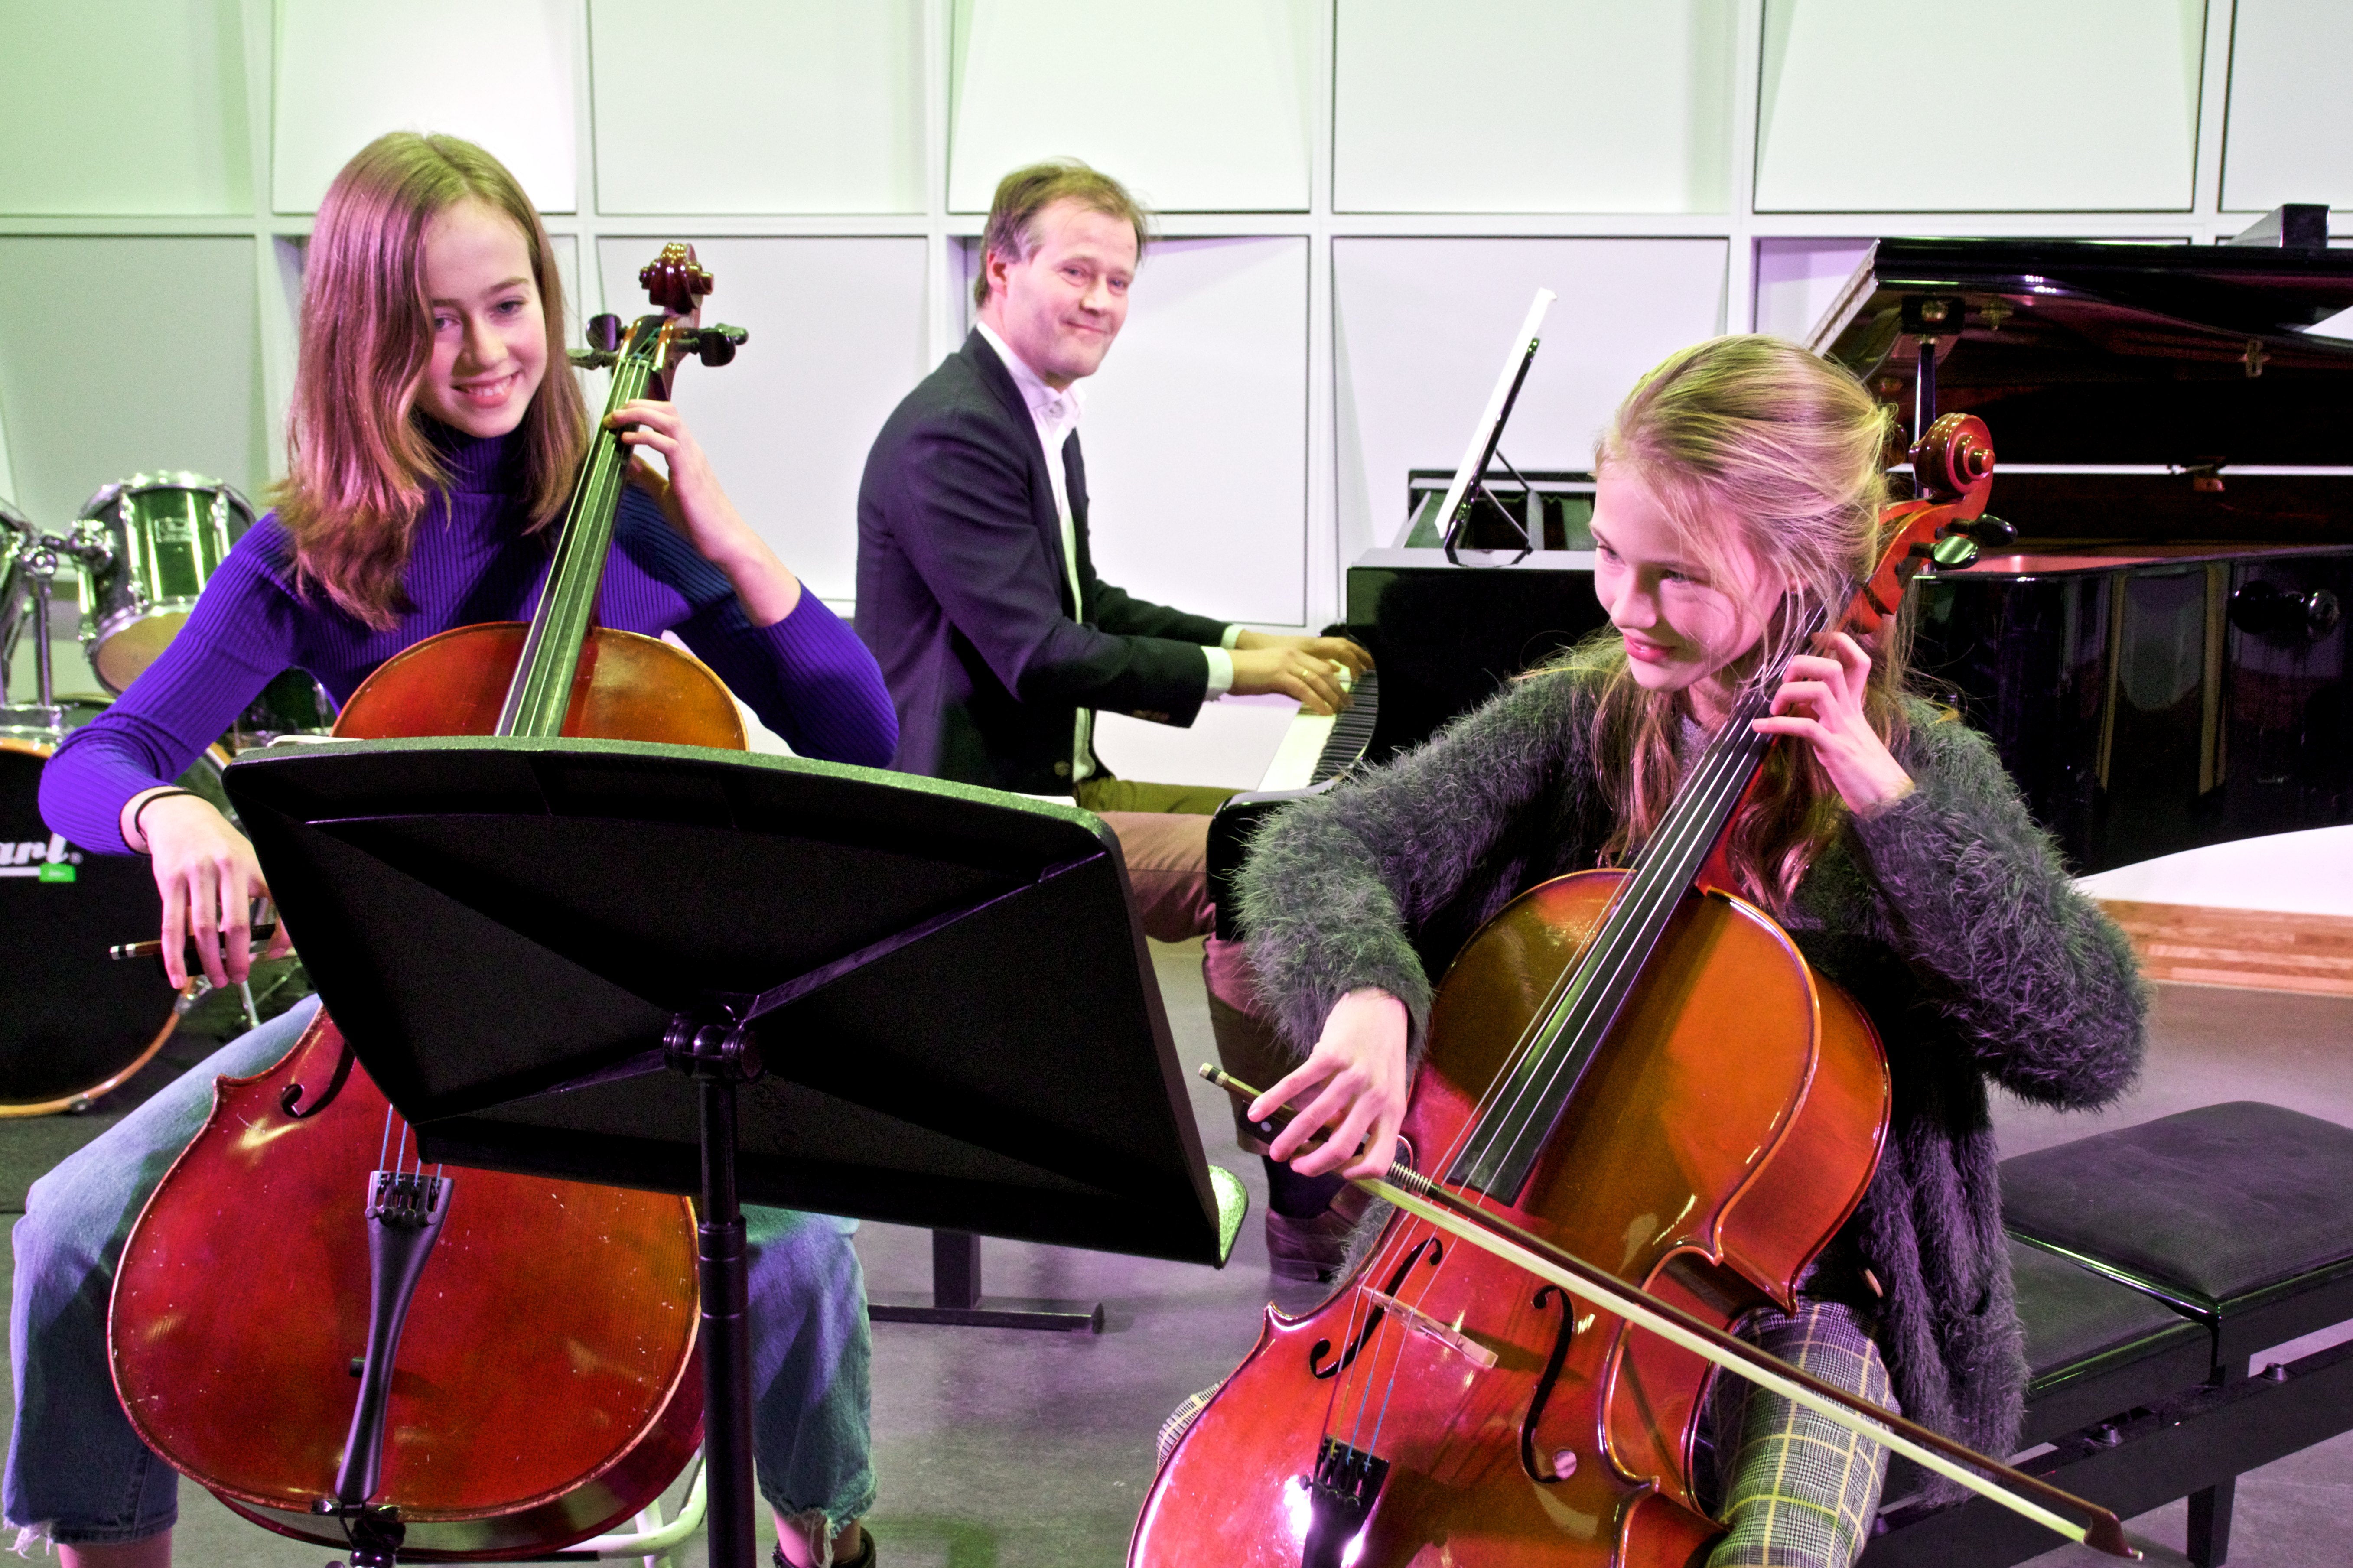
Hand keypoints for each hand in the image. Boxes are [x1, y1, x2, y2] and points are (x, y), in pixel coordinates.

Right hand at [123, 790, 290, 988]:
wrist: (181, 816)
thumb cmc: (221, 847)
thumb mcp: (249, 860)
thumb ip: (261, 894)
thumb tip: (272, 942)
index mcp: (254, 865)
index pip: (277, 904)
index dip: (281, 934)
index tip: (275, 954)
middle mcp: (227, 868)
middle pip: (235, 924)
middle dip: (237, 958)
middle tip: (238, 977)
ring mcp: (195, 874)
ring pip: (202, 929)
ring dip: (207, 961)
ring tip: (215, 979)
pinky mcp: (169, 881)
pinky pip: (171, 926)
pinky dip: (174, 956)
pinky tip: (178, 975)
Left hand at [610, 399, 800, 623]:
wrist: (725, 541)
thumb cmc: (699, 521)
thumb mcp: (665, 494)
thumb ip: (647, 476)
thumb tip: (627, 461)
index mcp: (687, 454)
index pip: (667, 417)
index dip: (643, 409)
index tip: (620, 416)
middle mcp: (691, 451)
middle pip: (668, 411)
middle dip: (637, 405)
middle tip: (613, 413)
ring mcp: (692, 460)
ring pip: (668, 421)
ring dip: (639, 414)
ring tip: (616, 418)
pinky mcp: (689, 474)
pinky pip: (668, 445)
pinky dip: (645, 437)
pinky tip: (626, 440)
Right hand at [1228, 632, 1370, 715]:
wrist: (1226, 667)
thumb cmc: (1245, 673)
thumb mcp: (1272, 674)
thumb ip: (1289, 681)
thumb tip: (1302, 693)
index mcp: (1292, 654)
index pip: (1321, 666)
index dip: (1335, 679)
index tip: (1342, 692)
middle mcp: (1293, 656)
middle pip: (1324, 672)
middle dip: (1338, 689)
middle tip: (1348, 703)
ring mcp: (1287, 664)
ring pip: (1318, 680)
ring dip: (1332, 696)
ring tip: (1340, 709)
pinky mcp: (1279, 675)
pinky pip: (1304, 689)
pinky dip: (1317, 701)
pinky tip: (1325, 711)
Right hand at [1248, 989, 1409, 1179]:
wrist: (1380, 1005)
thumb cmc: (1382, 1054)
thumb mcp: (1386, 1090)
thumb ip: (1364, 1118)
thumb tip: (1330, 1145)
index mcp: (1393, 1111)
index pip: (1380, 1160)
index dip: (1356, 1174)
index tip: (1337, 1172)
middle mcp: (1376, 1097)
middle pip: (1342, 1146)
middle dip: (1314, 1165)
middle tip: (1296, 1167)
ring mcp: (1353, 1076)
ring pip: (1315, 1119)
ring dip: (1290, 1140)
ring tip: (1276, 1152)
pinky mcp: (1330, 1055)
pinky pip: (1296, 1085)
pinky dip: (1272, 1101)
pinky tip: (1256, 1112)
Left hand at [1750, 631, 1913, 814]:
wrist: (1891, 801)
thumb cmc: (1866, 771)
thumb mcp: (1847, 737)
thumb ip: (1827, 718)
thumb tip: (1799, 707)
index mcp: (1855, 707)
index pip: (1857, 661)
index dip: (1839, 642)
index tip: (1816, 638)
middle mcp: (1850, 712)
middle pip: (1831, 668)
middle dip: (1802, 665)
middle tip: (1784, 682)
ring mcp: (1843, 730)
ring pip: (1818, 690)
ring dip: (1787, 693)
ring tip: (1772, 710)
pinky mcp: (1834, 751)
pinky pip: (1805, 728)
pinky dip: (1777, 725)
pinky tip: (1760, 728)